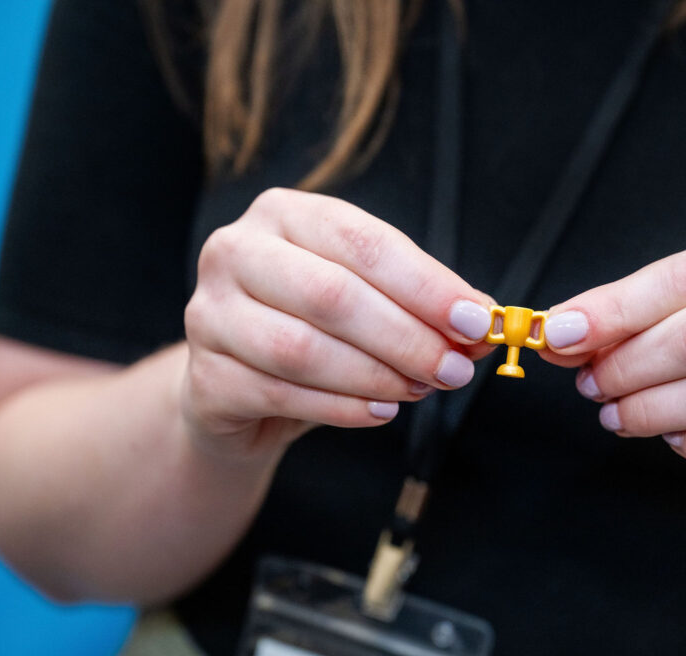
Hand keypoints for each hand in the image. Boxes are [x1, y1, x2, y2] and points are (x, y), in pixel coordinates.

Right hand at [183, 188, 493, 459]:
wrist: (240, 391)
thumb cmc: (314, 333)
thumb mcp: (369, 306)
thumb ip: (419, 308)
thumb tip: (481, 324)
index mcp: (284, 215)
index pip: (363, 242)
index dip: (426, 285)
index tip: (477, 320)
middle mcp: (235, 252)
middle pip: (331, 294)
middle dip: (406, 337)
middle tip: (455, 370)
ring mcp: (209, 314)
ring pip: (302, 349)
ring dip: (376, 376)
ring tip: (420, 390)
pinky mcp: (204, 377)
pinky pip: (281, 395)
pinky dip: (342, 408)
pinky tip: (380, 412)